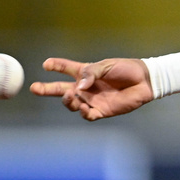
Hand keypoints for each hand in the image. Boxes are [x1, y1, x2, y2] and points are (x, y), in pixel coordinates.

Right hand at [30, 57, 153, 120]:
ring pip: (72, 104)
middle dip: (47, 89)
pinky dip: (84, 113)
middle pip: (61, 89)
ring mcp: (92, 100)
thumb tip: (77, 87)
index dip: (56, 66)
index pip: (66, 68)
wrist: (144, 81)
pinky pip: (87, 115)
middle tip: (34, 88)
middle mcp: (86, 88)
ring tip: (69, 95)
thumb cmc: (127, 69)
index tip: (46, 64)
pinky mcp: (101, 110)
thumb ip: (91, 74)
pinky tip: (85, 107)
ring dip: (68, 101)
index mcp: (86, 73)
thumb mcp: (107, 66)